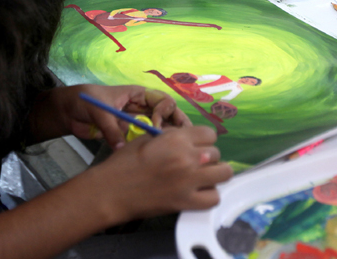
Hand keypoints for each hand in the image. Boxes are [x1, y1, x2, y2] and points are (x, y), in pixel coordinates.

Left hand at [50, 84, 190, 149]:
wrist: (66, 112)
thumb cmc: (83, 100)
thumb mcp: (98, 110)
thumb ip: (110, 128)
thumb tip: (122, 147)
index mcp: (138, 94)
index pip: (162, 100)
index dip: (165, 112)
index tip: (155, 125)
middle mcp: (141, 108)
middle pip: (166, 116)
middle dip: (176, 126)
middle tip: (185, 140)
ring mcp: (135, 122)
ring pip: (158, 130)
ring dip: (166, 139)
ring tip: (175, 152)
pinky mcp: (127, 135)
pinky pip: (144, 141)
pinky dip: (151, 147)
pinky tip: (157, 157)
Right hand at [94, 125, 233, 219]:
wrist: (112, 191)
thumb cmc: (124, 163)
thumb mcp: (147, 138)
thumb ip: (170, 136)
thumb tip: (186, 138)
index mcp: (176, 139)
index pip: (210, 133)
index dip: (203, 139)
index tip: (196, 145)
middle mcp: (187, 157)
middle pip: (216, 153)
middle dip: (207, 157)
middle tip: (194, 163)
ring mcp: (190, 181)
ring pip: (224, 173)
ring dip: (215, 174)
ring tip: (203, 176)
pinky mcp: (187, 202)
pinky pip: (215, 198)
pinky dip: (210, 195)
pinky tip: (199, 192)